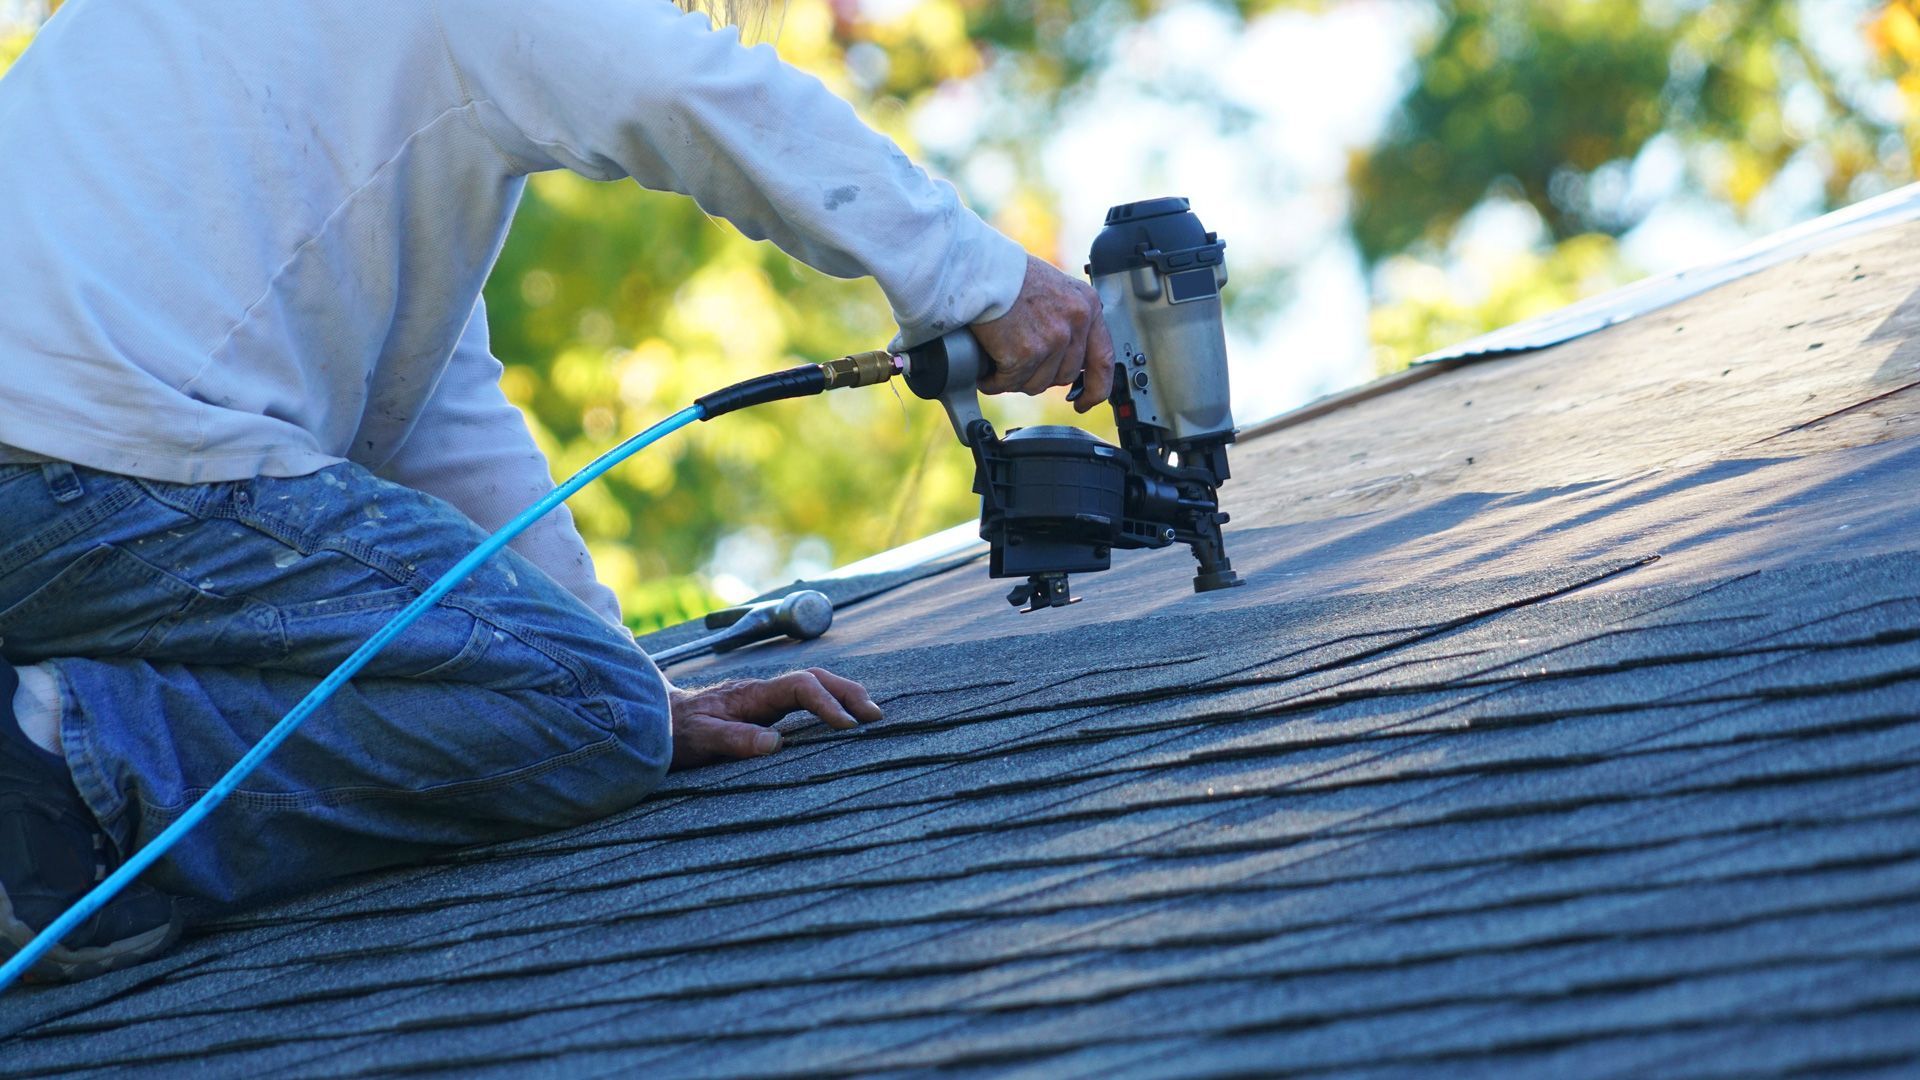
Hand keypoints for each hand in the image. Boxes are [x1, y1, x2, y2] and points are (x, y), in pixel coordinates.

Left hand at [666, 668, 881, 769]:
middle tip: (875, 716)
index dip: (826, 703)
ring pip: (813, 685)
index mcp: (751, 695)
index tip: (846, 727)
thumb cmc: (676, 732)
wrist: (656, 720)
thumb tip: (775, 743)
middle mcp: (762, 691)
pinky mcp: (764, 709)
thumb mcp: (700, 740)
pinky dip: (829, 703)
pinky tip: (843, 719)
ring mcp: (764, 698)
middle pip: (815, 678)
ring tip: (870, 715)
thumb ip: (735, 740)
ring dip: (843, 695)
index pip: (800, 687)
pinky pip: (804, 699)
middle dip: (848, 692)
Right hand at [969, 254, 1115, 413]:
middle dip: (1040, 376)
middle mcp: (1075, 322)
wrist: (979, 269)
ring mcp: (1052, 339)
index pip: (1104, 359)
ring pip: (1037, 383)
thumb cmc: (1009, 276)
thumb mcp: (1055, 290)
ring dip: (1015, 379)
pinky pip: (1010, 382)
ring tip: (999, 359)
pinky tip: (985, 369)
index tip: (1085, 401)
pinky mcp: (1025, 353)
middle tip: (1018, 365)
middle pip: (1065, 376)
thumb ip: (1067, 321)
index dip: (1096, 388)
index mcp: (1087, 305)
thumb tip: (1067, 360)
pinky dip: (994, 380)